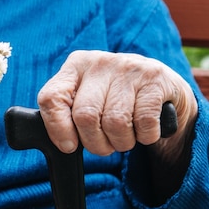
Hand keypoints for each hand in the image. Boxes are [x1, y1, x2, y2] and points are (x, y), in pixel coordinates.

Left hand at [37, 50, 197, 159]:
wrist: (164, 90)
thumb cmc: (115, 101)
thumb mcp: (86, 99)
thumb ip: (65, 114)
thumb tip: (44, 140)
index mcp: (75, 66)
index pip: (51, 98)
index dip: (57, 128)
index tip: (69, 146)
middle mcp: (99, 62)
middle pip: (85, 116)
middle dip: (95, 143)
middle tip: (105, 145)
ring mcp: (129, 67)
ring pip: (115, 123)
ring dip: (121, 143)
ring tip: (125, 136)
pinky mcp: (155, 78)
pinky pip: (143, 123)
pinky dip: (145, 137)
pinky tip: (145, 129)